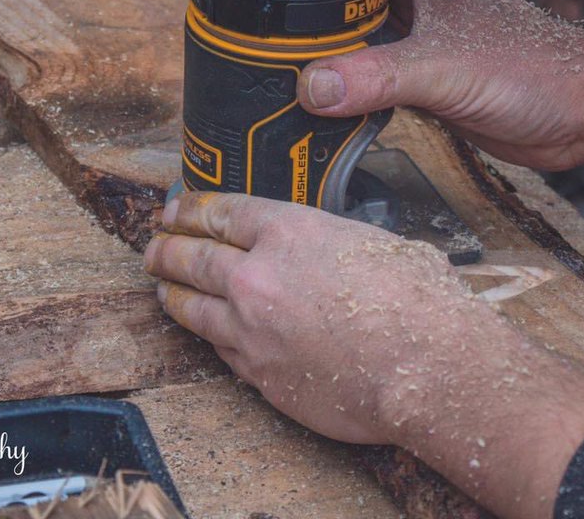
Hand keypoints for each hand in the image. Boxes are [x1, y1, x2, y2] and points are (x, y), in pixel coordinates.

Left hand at [145, 192, 583, 518]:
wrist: (428, 369)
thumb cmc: (421, 303)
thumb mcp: (381, 244)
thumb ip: (341, 242)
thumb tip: (340, 249)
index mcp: (292, 231)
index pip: (222, 212)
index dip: (191, 208)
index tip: (175, 208)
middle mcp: (259, 276)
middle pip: (192, 256)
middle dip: (167, 247)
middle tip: (155, 245)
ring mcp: (252, 329)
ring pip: (191, 305)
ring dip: (171, 291)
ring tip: (161, 285)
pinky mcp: (258, 374)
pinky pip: (218, 348)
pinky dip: (205, 333)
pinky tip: (203, 329)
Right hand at [297, 0, 583, 170]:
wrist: (581, 113)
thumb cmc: (534, 74)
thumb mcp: (449, 73)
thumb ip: (380, 77)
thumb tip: (307, 85)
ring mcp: (409, 24)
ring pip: (335, 16)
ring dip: (297, 26)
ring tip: (239, 34)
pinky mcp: (413, 63)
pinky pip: (352, 56)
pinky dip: (323, 65)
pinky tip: (290, 78)